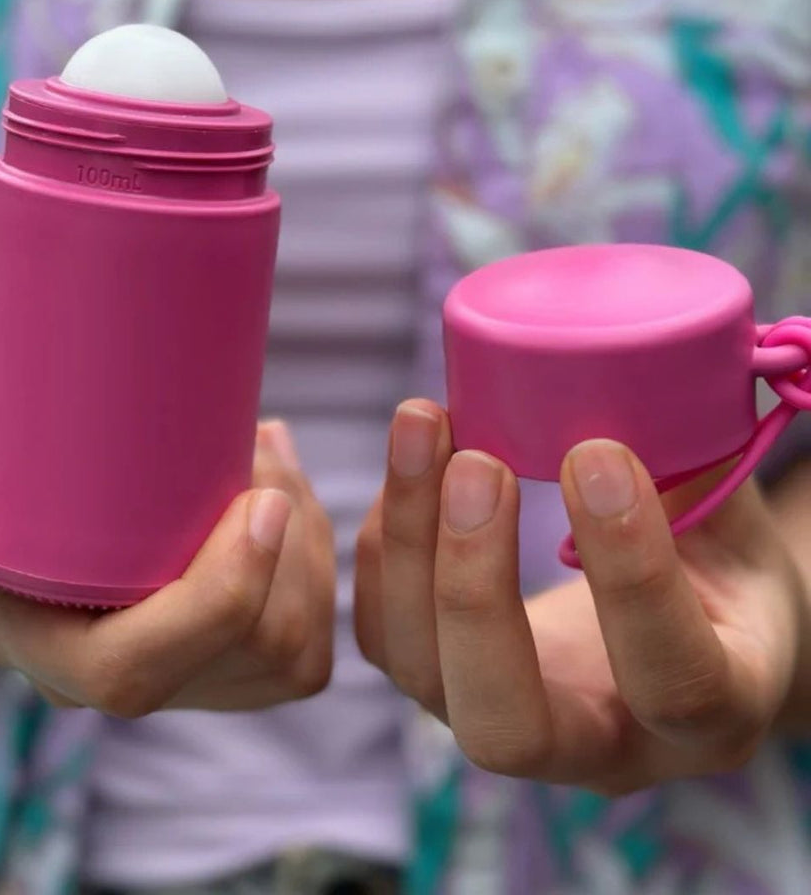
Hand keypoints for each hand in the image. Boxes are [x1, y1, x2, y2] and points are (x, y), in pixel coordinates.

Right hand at [0, 335, 334, 713]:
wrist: (5, 454)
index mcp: (30, 639)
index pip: (132, 671)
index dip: (214, 602)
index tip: (259, 500)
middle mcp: (103, 671)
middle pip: (237, 665)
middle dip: (285, 561)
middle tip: (262, 449)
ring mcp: (166, 665)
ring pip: (286, 656)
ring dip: (308, 550)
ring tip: (268, 454)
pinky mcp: (215, 648)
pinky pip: (301, 641)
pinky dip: (318, 562)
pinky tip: (286, 490)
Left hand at [355, 399, 802, 793]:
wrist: (687, 627)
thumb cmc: (722, 566)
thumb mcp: (733, 523)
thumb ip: (689, 472)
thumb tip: (623, 368)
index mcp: (710, 714)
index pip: (671, 680)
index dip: (630, 573)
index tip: (593, 455)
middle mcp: (597, 748)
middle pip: (504, 723)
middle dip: (473, 587)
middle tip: (479, 463)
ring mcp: (507, 724)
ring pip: (419, 671)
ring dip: (408, 542)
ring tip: (425, 422)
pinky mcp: (444, 684)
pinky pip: (385, 633)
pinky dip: (383, 543)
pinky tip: (410, 463)